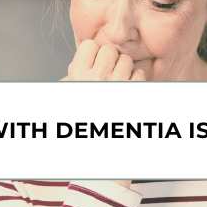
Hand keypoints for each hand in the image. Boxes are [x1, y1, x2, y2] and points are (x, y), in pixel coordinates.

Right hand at [61, 40, 140, 188]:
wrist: (98, 161)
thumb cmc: (79, 128)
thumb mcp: (65, 100)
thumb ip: (70, 82)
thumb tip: (73, 69)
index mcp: (77, 78)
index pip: (90, 45)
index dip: (93, 53)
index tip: (92, 64)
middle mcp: (97, 79)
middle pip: (110, 50)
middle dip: (109, 60)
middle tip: (106, 75)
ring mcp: (118, 87)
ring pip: (127, 61)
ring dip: (124, 70)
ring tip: (117, 85)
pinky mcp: (134, 96)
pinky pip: (140, 76)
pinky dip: (136, 82)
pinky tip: (127, 92)